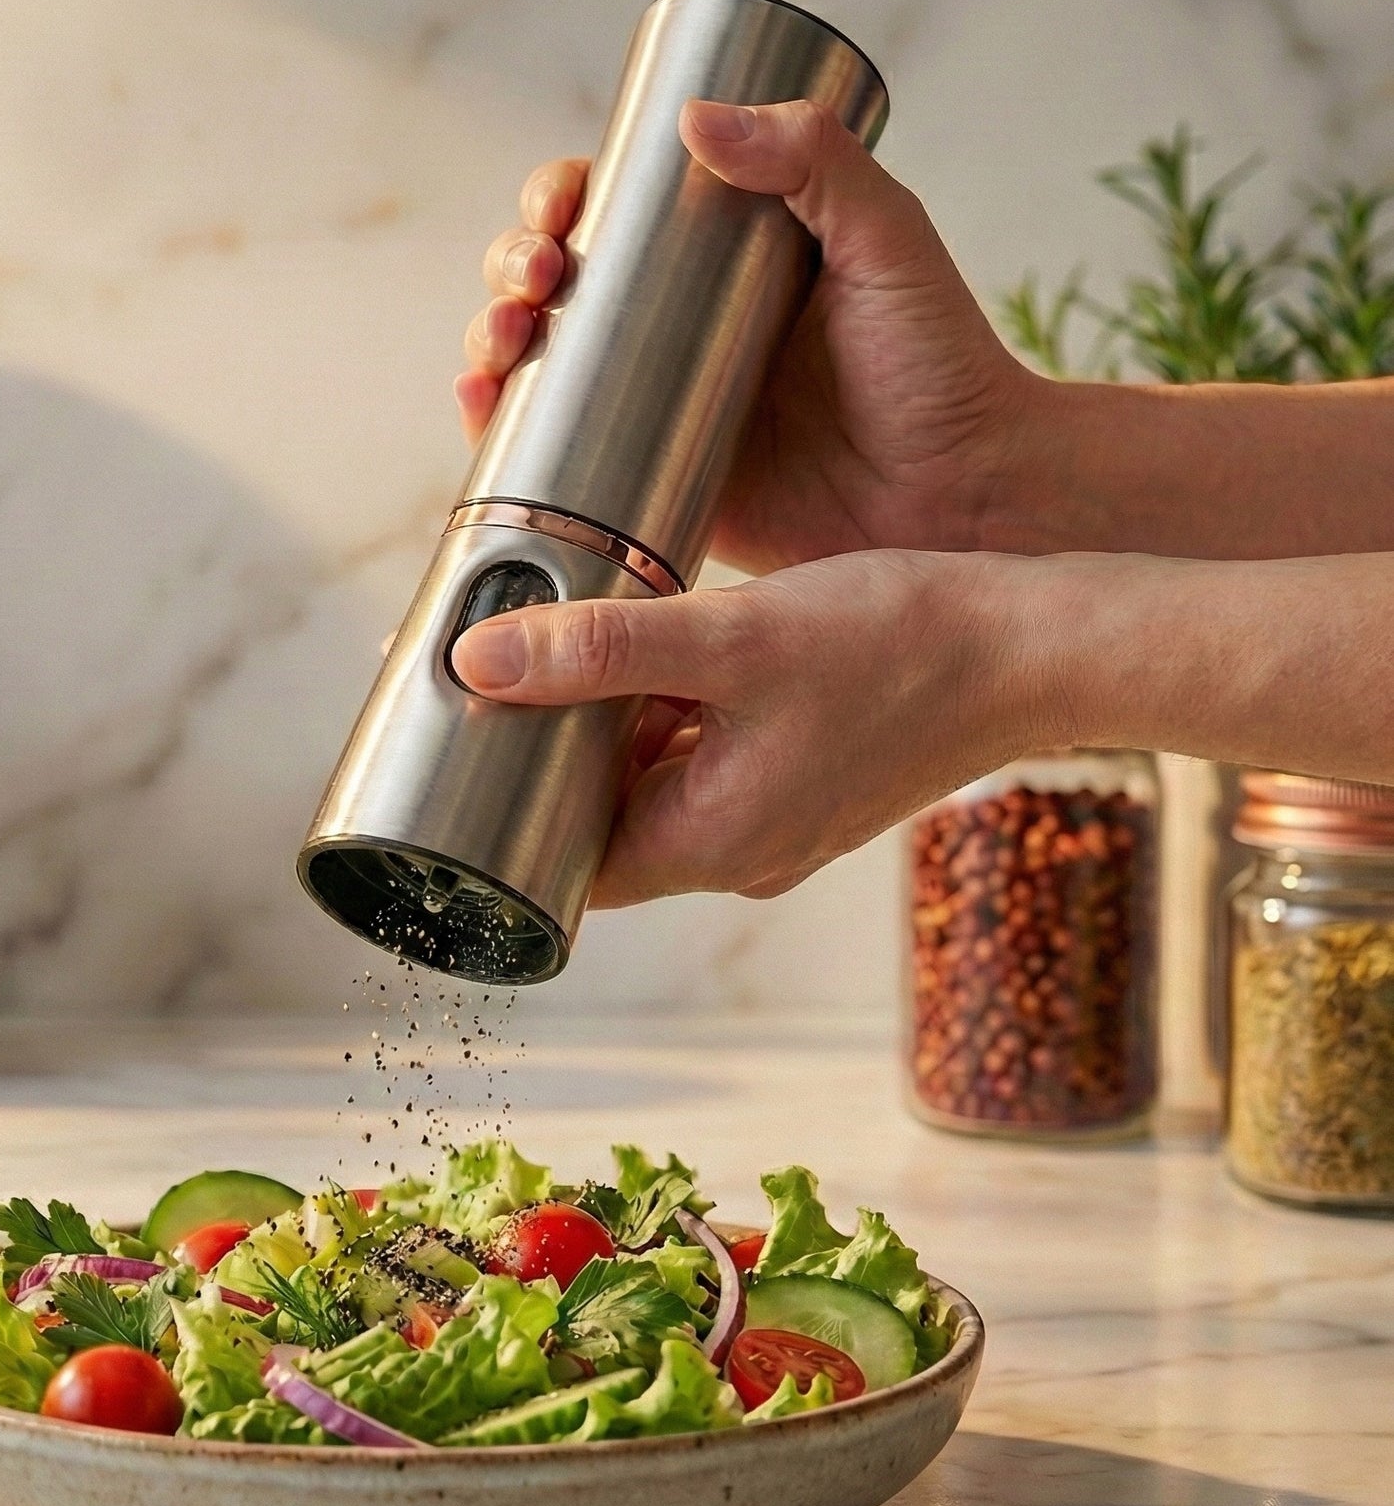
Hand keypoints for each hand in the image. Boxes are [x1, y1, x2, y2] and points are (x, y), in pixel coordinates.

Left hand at [449, 550, 1051, 904]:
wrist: (1039, 645)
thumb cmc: (904, 644)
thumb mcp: (734, 638)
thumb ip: (602, 650)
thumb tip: (479, 662)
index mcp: (714, 842)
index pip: (567, 867)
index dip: (507, 814)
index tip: (465, 745)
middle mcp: (742, 851)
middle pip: (605, 822)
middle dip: (552, 755)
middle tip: (503, 672)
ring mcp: (779, 819)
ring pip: (656, 784)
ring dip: (611, 727)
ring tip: (569, 645)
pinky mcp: (807, 780)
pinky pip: (709, 761)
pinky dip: (671, 715)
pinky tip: (661, 645)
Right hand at [456, 100, 1035, 571]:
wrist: (959, 502)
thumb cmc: (939, 370)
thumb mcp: (887, 239)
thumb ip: (815, 163)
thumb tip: (694, 120)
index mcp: (722, 264)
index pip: (615, 213)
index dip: (564, 198)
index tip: (561, 203)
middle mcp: (674, 334)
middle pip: (556, 282)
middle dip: (514, 266)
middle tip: (535, 277)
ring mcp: (653, 411)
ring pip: (537, 363)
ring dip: (491, 337)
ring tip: (503, 339)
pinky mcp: (645, 489)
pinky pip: (550, 458)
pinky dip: (495, 427)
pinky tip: (478, 404)